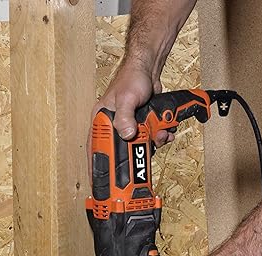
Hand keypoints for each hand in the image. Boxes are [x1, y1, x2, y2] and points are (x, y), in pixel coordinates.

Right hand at [87, 64, 173, 178]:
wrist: (149, 68)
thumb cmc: (131, 77)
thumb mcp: (127, 98)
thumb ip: (125, 117)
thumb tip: (127, 134)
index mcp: (101, 120)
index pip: (96, 147)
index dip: (97, 165)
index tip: (101, 180)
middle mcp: (113, 125)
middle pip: (121, 150)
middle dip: (136, 153)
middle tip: (145, 154)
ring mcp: (128, 126)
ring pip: (139, 145)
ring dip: (152, 143)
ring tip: (159, 135)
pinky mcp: (142, 124)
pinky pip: (150, 138)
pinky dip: (160, 137)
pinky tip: (165, 131)